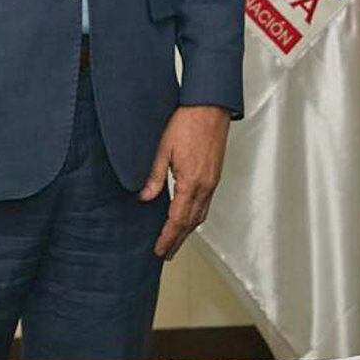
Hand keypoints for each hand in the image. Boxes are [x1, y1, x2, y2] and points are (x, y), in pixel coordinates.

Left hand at [141, 104, 231, 258]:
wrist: (210, 105)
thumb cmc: (187, 122)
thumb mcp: (163, 149)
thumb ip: (154, 176)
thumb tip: (144, 198)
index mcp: (191, 182)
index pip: (177, 219)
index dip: (168, 237)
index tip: (160, 250)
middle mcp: (205, 185)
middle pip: (191, 222)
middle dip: (178, 240)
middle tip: (166, 253)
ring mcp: (213, 180)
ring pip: (201, 214)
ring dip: (188, 230)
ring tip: (176, 240)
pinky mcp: (215, 174)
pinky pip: (206, 203)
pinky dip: (196, 215)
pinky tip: (187, 216)